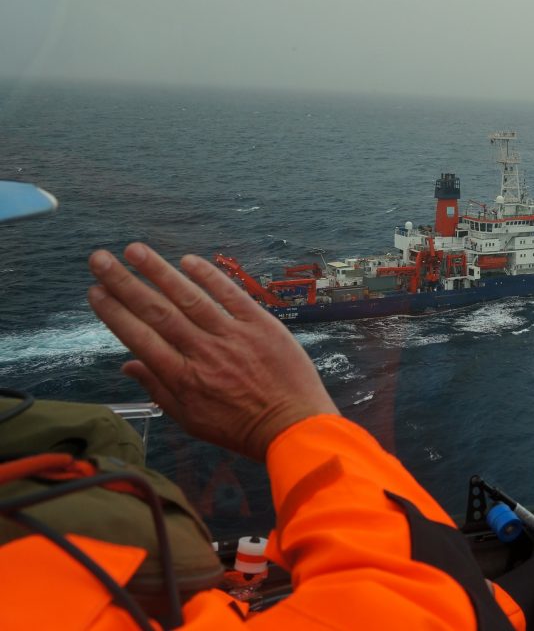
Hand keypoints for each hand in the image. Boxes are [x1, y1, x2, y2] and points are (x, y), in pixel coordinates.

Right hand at [87, 243, 337, 459]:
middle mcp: (203, 353)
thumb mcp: (191, 420)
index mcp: (182, 378)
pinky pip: (231, 295)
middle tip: (100, 259)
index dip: (114, 313)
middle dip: (125, 283)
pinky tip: (187, 260)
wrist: (293, 426)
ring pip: (189, 297)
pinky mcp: (262, 325)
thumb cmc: (240, 427)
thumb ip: (158, 390)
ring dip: (159, 271)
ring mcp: (233, 336)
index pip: (139, 338)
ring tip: (134, 250)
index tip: (94, 291)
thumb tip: (127, 366)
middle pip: (157, 312)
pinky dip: (210, 276)